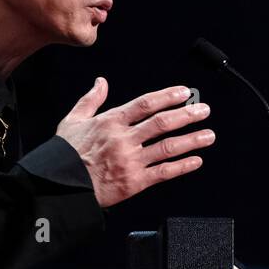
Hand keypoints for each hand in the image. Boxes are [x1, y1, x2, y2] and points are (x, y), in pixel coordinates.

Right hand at [56, 79, 213, 207]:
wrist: (60, 186)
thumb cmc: (65, 155)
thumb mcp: (72, 121)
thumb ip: (90, 100)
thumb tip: (101, 82)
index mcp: (110, 122)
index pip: (145, 104)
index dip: (167, 96)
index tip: (184, 92)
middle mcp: (123, 140)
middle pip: (162, 123)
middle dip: (186, 115)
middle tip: (203, 111)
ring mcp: (130, 161)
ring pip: (167, 147)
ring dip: (191, 140)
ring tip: (208, 135)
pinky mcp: (134, 182)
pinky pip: (163, 173)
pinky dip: (182, 166)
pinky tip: (196, 161)